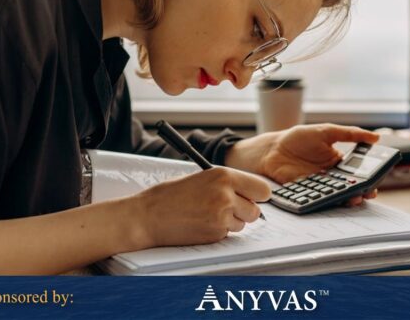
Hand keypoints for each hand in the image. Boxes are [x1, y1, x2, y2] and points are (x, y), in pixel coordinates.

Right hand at [130, 167, 270, 247]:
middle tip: (228, 208)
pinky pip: (227, 234)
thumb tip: (249, 192)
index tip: (253, 198)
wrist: (147, 216)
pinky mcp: (215, 233)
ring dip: (231, 222)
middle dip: (245, 211)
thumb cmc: (169, 196)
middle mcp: (226, 194)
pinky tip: (201, 224)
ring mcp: (221, 216)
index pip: (262, 189)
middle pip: (256, 211)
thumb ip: (227, 183)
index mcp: (224, 175)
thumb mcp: (202, 178)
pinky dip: (218, 231)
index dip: (258, 196)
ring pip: (243, 224)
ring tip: (207, 214)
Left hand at [226, 123, 379, 206]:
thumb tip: (375, 137)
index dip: (368, 177)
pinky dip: (329, 201)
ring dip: (348, 198)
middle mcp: (330, 176)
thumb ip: (350, 134)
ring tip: (356, 197)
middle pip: (350, 186)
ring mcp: (319, 186)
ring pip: (338, 195)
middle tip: (369, 192)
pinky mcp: (307, 193)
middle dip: (362, 191)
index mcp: (338, 161)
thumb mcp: (326, 131)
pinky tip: (335, 199)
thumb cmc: (298, 138)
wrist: (273, 149)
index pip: (357, 172)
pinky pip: (321, 199)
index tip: (377, 180)